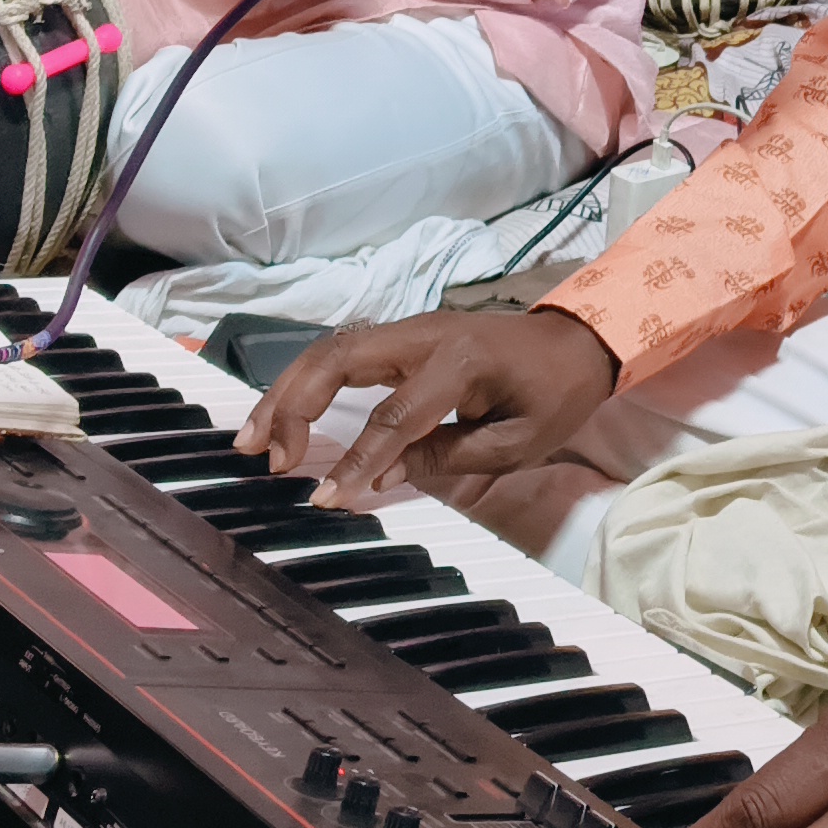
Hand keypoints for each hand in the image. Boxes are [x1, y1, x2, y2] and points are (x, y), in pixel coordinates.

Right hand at [238, 304, 622, 511]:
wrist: (577, 342)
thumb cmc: (555, 395)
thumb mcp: (515, 441)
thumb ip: (445, 457)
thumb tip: (379, 478)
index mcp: (458, 361)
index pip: (393, 415)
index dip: (355, 460)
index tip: (323, 498)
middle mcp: (423, 334)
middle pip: (338, 358)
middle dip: (293, 406)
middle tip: (264, 458)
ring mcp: (409, 329)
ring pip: (329, 350)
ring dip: (286, 391)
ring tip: (250, 439)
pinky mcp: (401, 337)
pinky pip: (342, 353)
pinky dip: (305, 381)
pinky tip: (281, 415)